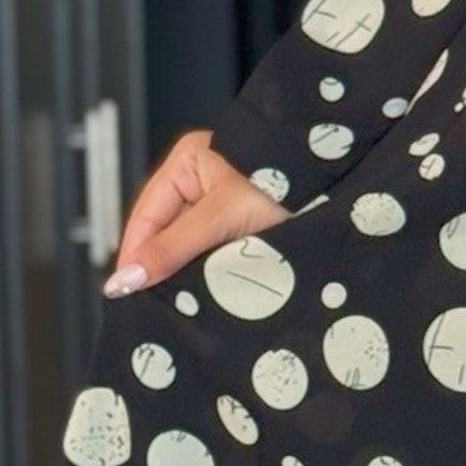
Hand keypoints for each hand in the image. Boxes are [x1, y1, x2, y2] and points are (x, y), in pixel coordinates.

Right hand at [104, 127, 286, 296]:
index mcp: (188, 162)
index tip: (125, 291)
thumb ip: (174, 248)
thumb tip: (126, 278)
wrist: (340, 180)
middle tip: (148, 303)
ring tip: (177, 300)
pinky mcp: (243, 221)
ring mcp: (223, 200)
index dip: (135, 255)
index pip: (146, 215)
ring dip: (186, 271)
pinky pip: (213, 250)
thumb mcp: (222, 216)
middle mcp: (202, 178)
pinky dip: (209, 269)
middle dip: (160, 267)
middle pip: (166, 232)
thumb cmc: (286, 183)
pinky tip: (206, 290)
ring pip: (190, 245)